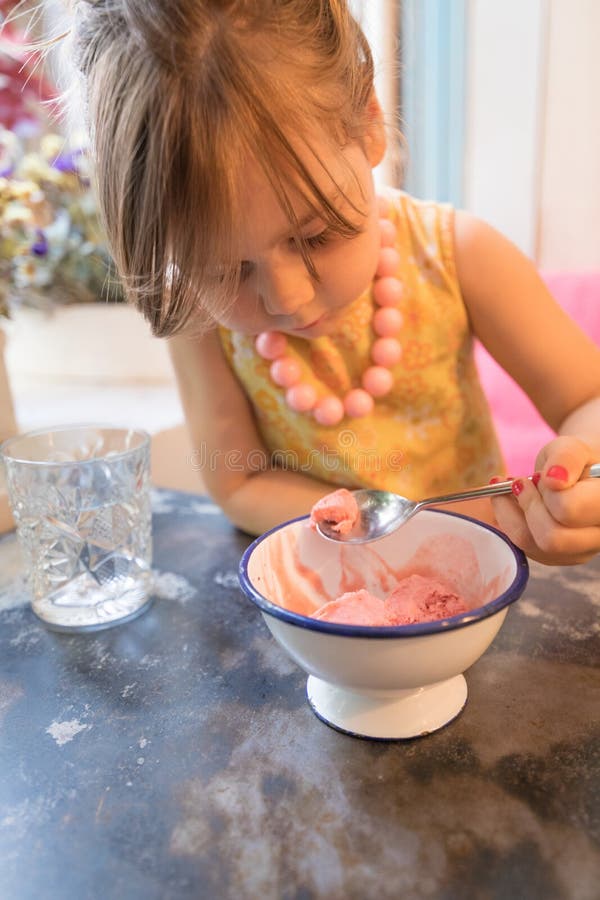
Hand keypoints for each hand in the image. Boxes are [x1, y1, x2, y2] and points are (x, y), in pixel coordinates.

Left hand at [490, 436, 599, 564]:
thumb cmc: (575, 460)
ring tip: (510, 487)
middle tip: (520, 482)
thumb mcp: (571, 447)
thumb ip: (566, 457)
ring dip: (510, 513)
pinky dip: (510, 520)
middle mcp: (599, 536)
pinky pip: (525, 547)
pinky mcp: (560, 558)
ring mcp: (581, 552)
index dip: (545, 492)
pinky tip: (512, 501)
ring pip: (533, 545)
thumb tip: (554, 480)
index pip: (568, 510)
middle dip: (527, 505)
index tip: (539, 476)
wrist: (578, 474)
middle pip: (551, 538)